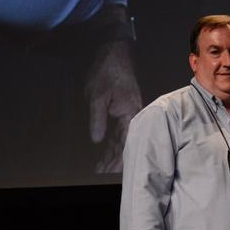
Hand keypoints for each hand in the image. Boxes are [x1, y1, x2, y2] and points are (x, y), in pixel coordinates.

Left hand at [85, 39, 141, 172]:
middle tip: (102, 174)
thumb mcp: (97, 96)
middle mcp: (132, 116)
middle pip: (124, 144)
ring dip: (112, 154)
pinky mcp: (121, 111)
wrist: (114, 54)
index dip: (117, 159)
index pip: (125, 142)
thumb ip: (97, 119)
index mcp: (130, 113)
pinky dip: (111, 143)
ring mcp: (127, 114)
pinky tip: (106, 153)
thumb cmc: (108, 72)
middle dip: (114, 161)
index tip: (109, 172)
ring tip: (102, 168)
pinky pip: (118, 131)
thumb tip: (97, 140)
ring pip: (120, 139)